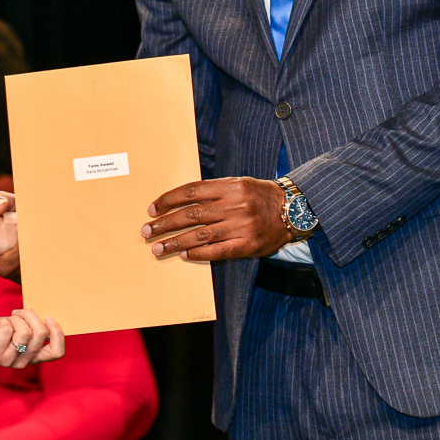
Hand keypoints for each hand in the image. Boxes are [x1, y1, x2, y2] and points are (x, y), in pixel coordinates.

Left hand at [0, 308, 65, 366]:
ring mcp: (8, 362)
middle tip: (19, 313)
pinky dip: (3, 321)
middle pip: (40, 334)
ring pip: (25, 332)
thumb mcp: (22, 326)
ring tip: (6, 321)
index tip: (48, 317)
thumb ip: (35, 327)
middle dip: (31, 315)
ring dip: (15, 318)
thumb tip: (50, 318)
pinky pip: (7, 330)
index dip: (57, 333)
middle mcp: (23, 362)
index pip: (56, 352)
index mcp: (33, 356)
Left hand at [142, 177, 290, 260]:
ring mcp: (241, 227)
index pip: (191, 191)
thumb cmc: (259, 196)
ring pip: (200, 235)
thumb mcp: (238, 184)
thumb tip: (180, 202)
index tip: (152, 209)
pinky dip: (197, 254)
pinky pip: (217, 251)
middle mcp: (234, 205)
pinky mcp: (247, 246)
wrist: (292, 211)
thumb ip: (213, 191)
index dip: (169, 200)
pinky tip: (183, 255)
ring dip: (175, 243)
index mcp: (230, 186)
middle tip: (147, 230)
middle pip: (191, 214)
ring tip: (158, 248)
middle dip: (165, 223)